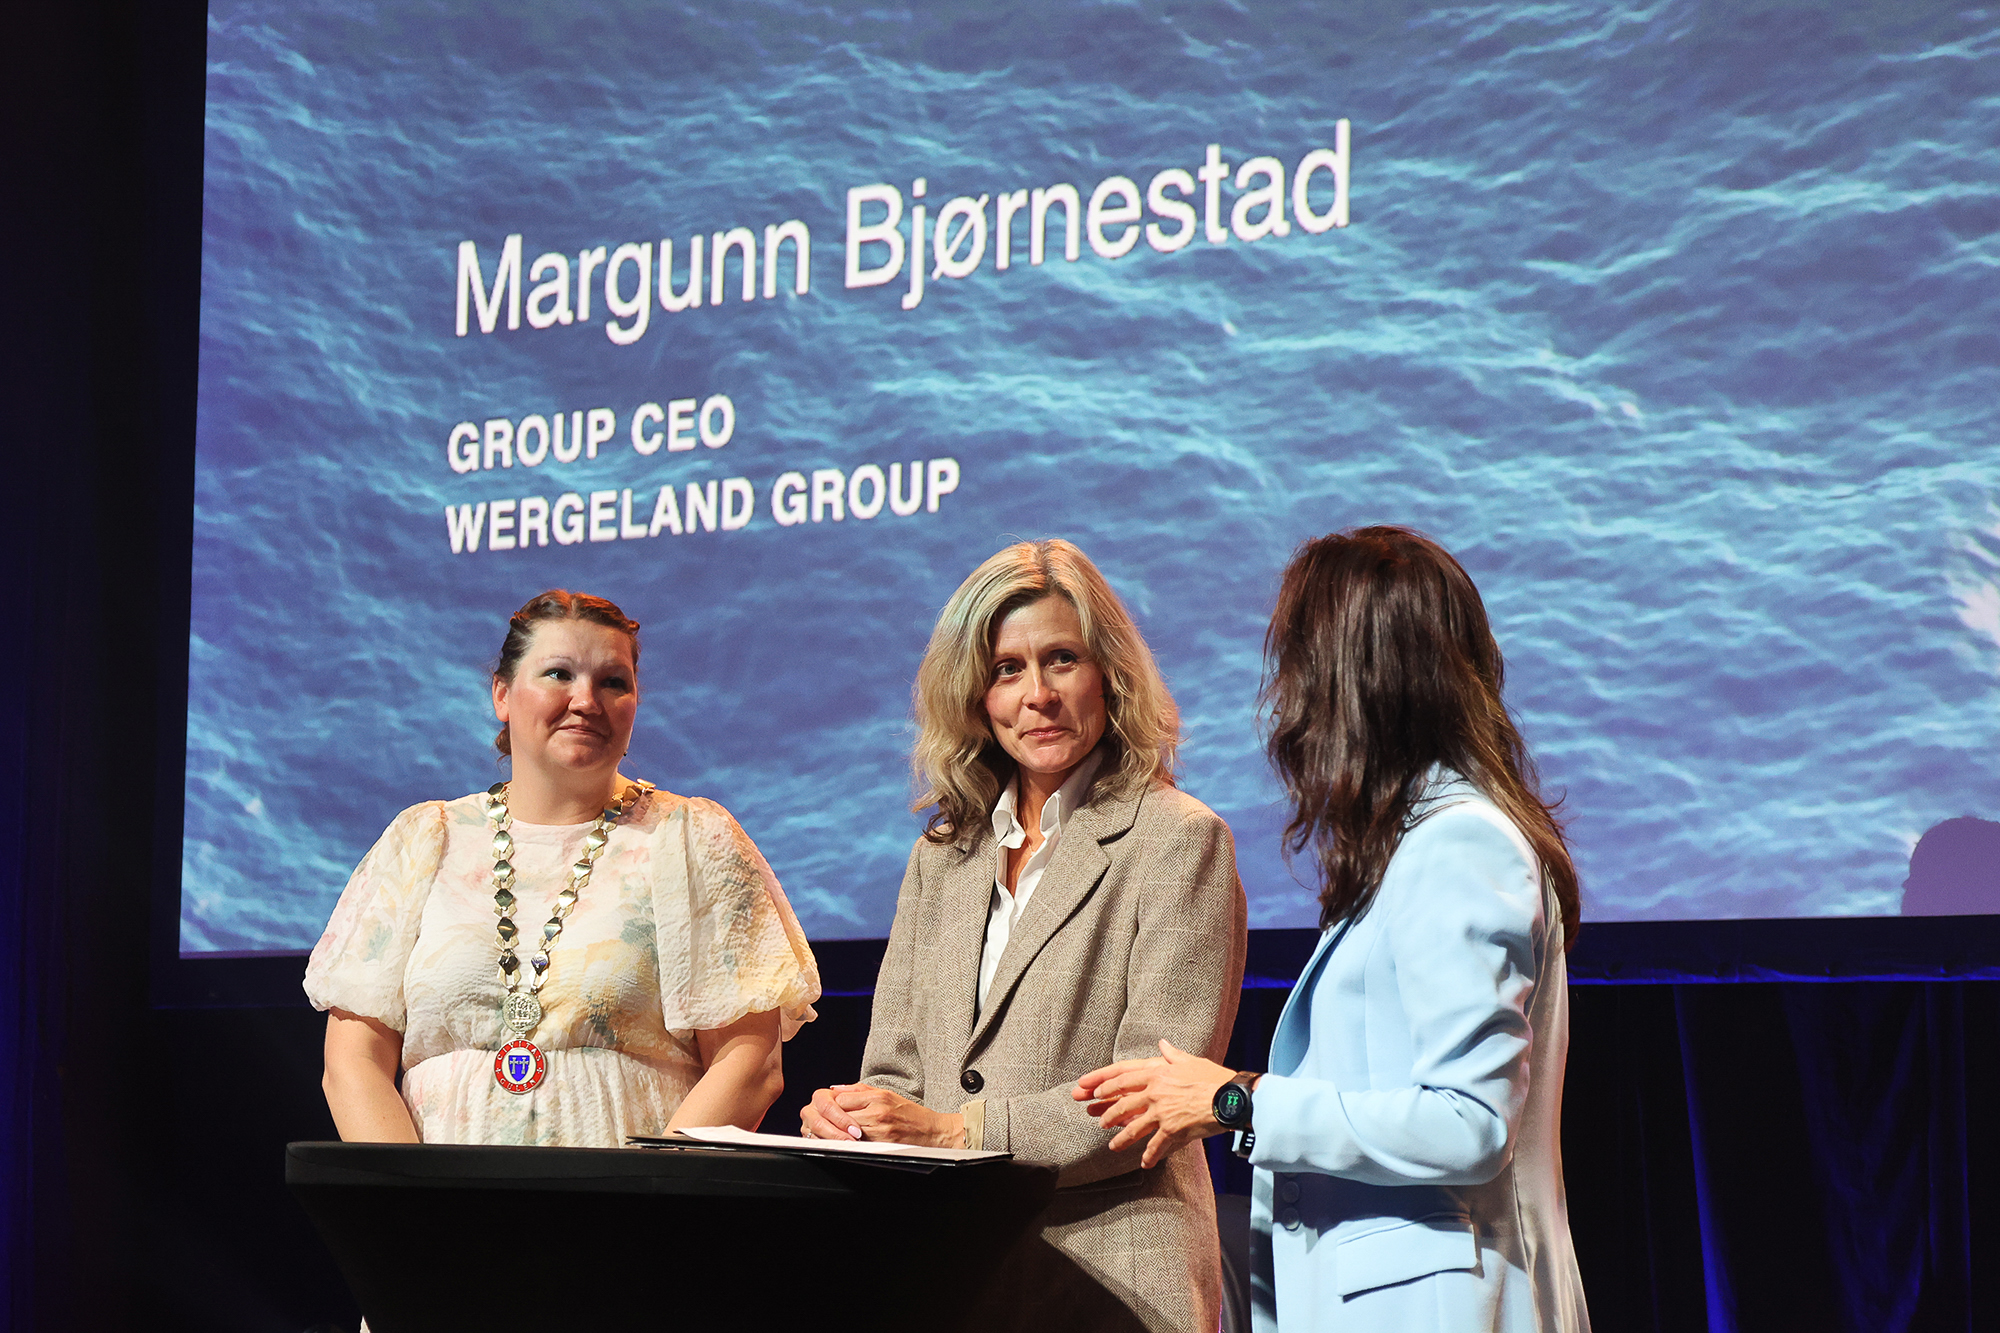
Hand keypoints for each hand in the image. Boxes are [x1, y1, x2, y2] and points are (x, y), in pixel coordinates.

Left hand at [799, 1083, 966, 1148]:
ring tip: (835, 1135)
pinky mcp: (881, 1145)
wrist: (932, 1133)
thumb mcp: (886, 1094)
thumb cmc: (910, 1114)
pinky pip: (856, 1145)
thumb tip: (835, 1088)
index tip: (831, 1110)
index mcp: (878, 1097)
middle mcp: (877, 1112)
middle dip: (831, 1121)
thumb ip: (859, 1091)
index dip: (833, 1105)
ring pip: (845, 1131)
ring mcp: (878, 1130)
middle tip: (824, 1125)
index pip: (841, 1099)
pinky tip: (849, 1144)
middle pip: (840, 1115)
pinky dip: (850, 1144)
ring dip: (838, 1133)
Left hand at [1073, 1040, 1235, 1168]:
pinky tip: (1144, 1163)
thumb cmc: (1214, 1077)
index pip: (1123, 1076)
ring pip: (1134, 1127)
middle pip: (1124, 1102)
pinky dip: (1150, 1156)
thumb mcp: (1191, 1060)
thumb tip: (1163, 1043)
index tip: (1091, 1089)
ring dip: (1122, 1138)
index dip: (1104, 1083)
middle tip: (1099, 1120)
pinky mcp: (1172, 1129)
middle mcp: (1155, 1091)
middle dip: (1109, 1112)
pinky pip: (1155, 1145)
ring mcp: (1162, 1111)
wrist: (1230, 1097)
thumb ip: (1172, 1054)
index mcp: (1158, 1072)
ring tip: (1113, 1146)